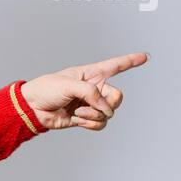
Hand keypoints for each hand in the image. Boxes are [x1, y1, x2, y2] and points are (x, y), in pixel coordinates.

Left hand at [20, 53, 148, 131]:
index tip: (146, 56)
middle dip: (105, 103)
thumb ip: (90, 93)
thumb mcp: (69, 85)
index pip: (116, 65)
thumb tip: (104, 108)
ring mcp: (92, 104)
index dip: (131, 61)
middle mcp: (95, 88)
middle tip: (90, 104)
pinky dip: (91, 124)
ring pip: (109, 112)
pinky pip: (100, 124)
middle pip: (117, 97)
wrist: (34, 108)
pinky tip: (78, 119)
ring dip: (94, 115)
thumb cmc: (47, 89)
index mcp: (92, 73)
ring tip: (78, 112)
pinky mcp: (87, 118)